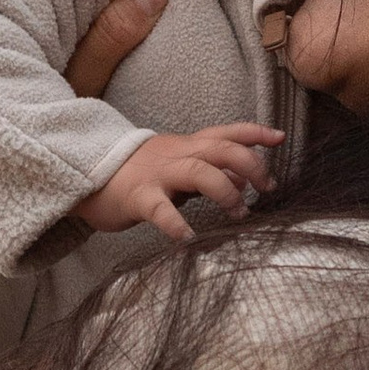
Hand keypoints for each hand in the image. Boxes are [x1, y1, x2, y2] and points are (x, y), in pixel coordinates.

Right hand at [76, 123, 282, 245]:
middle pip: (221, 148)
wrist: (87, 174)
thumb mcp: (177, 166)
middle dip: (250, 164)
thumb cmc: (137, 173)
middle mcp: (177, 154)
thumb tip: (244, 179)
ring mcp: (158, 174)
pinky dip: (176, 224)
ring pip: (199, 172)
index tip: (280, 138)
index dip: (254, 133)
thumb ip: (210, 171)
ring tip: (239, 213)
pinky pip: (160, 209)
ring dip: (225, 191)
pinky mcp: (138, 196)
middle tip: (267, 188)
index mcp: (187, 146)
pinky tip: (189, 237)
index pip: (226, 132)